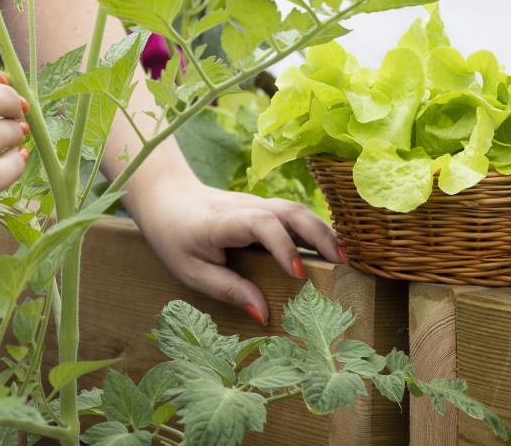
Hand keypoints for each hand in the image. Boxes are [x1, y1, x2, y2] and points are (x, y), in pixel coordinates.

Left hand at [129, 179, 343, 323]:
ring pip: (295, 209)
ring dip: (322, 231)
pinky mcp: (263, 206)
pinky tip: (329, 250)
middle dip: (319, 235)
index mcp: (221, 221)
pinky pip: (292, 214)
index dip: (282, 246)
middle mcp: (243, 206)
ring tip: (345, 260)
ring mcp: (255, 202)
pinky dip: (314, 229)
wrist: (165, 198)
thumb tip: (264, 314)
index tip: (297, 275)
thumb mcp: (191, 271)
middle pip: (288, 210)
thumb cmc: (175, 237)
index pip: (260, 223)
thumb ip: (227, 289)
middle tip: (342, 264)